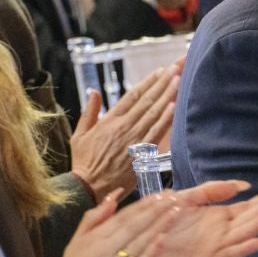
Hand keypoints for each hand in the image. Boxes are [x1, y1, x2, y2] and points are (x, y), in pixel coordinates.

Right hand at [67, 61, 181, 198]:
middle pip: (146, 101)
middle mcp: (123, 127)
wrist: (89, 187)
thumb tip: (94, 92)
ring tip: (178, 80)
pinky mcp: (142, 153)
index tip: (159, 71)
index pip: (132, 96)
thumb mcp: (79, 135)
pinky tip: (174, 106)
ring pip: (153, 113)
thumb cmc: (84, 163)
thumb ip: (89, 112)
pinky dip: (166, 118)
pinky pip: (156, 133)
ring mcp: (134, 139)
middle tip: (175, 68)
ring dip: (167, 95)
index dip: (147, 82)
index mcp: (109, 121)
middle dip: (161, 83)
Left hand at [139, 180, 257, 256]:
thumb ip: (212, 191)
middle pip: (252, 219)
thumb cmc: (160, 221)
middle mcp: (222, 231)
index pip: (248, 207)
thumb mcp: (186, 198)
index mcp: (218, 216)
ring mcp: (217, 246)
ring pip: (246, 233)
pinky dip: (247, 248)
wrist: (138, 243)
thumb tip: (243, 185)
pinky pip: (231, 253)